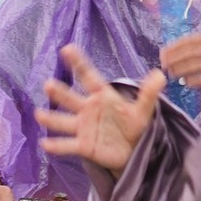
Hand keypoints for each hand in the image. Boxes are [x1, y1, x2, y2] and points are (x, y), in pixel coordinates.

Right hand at [36, 44, 165, 174]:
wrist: (131, 151)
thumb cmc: (134, 126)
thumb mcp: (143, 110)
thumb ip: (149, 94)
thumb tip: (160, 74)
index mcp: (102, 96)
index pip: (89, 76)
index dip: (78, 63)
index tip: (67, 48)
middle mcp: (88, 109)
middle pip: (71, 98)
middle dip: (60, 92)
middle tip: (48, 84)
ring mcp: (83, 127)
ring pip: (64, 121)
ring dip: (51, 118)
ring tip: (39, 114)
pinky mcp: (83, 146)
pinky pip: (67, 145)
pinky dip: (56, 145)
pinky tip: (44, 144)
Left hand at [160, 32, 200, 89]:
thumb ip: (200, 45)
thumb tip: (174, 53)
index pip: (189, 40)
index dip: (174, 47)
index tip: (162, 53)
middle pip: (189, 52)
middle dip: (174, 59)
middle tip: (164, 66)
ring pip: (195, 65)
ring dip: (181, 70)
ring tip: (172, 74)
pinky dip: (193, 81)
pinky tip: (187, 83)